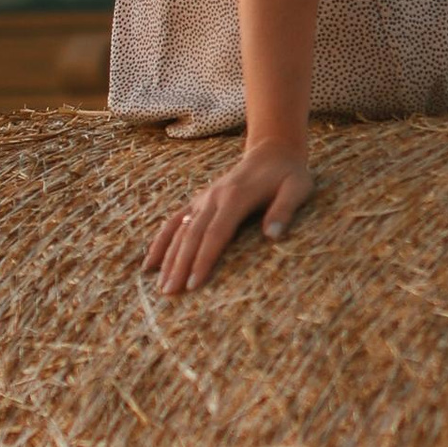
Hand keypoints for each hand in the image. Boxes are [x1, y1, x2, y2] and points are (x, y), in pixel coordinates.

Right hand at [144, 147, 317, 296]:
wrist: (272, 152)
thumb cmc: (288, 175)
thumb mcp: (297, 188)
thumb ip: (285, 210)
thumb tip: (273, 236)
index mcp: (236, 197)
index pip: (216, 233)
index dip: (203, 259)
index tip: (194, 284)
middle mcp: (214, 198)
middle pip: (192, 235)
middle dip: (180, 265)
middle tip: (170, 293)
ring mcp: (204, 199)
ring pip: (180, 230)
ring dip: (168, 258)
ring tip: (161, 286)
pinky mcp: (199, 202)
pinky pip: (175, 221)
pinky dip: (160, 241)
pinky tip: (150, 263)